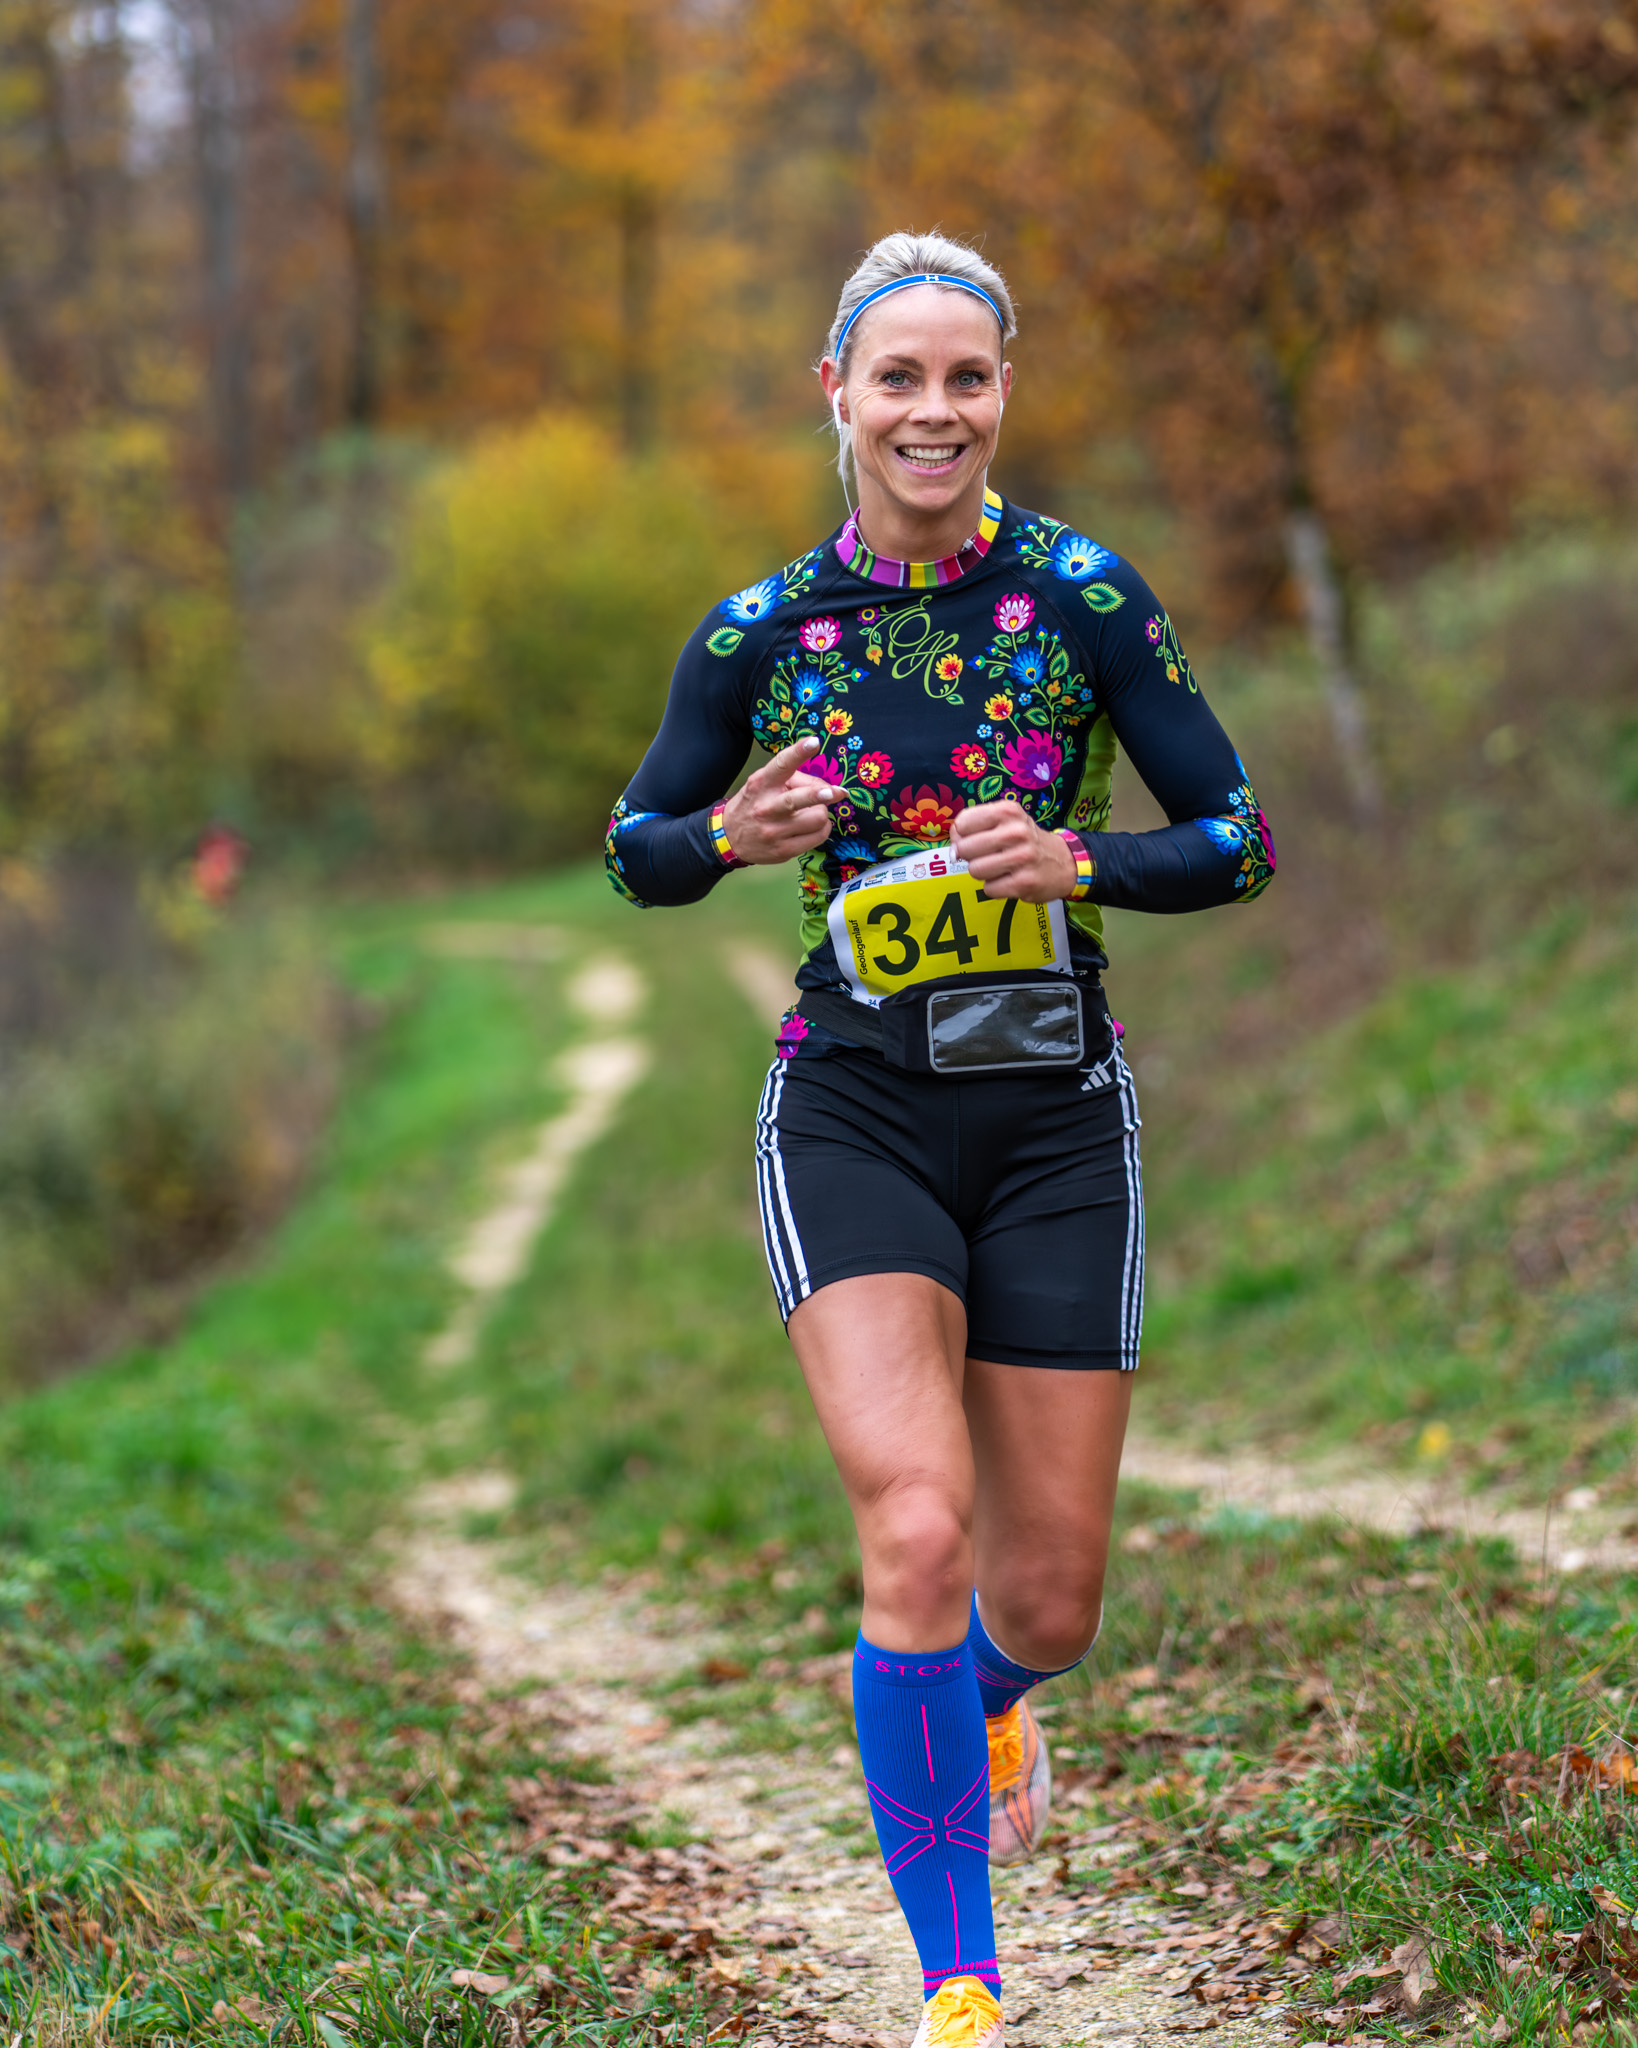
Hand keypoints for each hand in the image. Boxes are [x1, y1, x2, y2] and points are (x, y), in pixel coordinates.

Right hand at [721, 736, 841, 863]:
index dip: (798, 752)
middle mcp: (766, 808)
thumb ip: (792, 780)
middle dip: (821, 794)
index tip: (814, 742)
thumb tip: (826, 786)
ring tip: (815, 811)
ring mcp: (775, 831)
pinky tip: (813, 826)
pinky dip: (822, 828)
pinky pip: (818, 837)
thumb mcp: (764, 784)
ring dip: (822, 812)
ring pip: (817, 818)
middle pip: (799, 799)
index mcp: (761, 784)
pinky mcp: (784, 850)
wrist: (729, 838)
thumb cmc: (753, 804)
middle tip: (837, 792)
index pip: (781, 765)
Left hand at [950, 799, 1075, 900]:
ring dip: (983, 873)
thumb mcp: (1006, 821)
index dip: (962, 834)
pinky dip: (995, 888)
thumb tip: (953, 848)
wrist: (1064, 863)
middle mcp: (1016, 832)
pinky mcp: (1024, 883)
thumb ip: (975, 826)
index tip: (974, 838)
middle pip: (965, 849)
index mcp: (1008, 811)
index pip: (963, 823)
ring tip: (1000, 868)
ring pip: (975, 870)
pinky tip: (1009, 880)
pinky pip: (989, 889)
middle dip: (971, 856)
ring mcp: (1022, 858)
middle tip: (989, 855)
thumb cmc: (1025, 841)